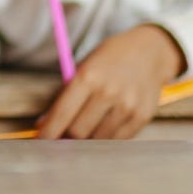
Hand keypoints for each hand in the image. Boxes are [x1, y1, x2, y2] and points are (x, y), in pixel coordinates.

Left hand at [36, 25, 185, 139]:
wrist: (151, 51)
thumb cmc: (110, 59)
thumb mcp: (85, 66)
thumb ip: (65, 95)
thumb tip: (45, 125)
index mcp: (89, 76)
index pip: (62, 114)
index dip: (48, 132)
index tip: (41, 142)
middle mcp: (109, 92)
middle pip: (78, 132)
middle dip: (67, 137)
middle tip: (63, 137)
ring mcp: (127, 106)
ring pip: (98, 139)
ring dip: (88, 139)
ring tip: (87, 129)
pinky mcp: (142, 116)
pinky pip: (117, 140)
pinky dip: (107, 138)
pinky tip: (105, 126)